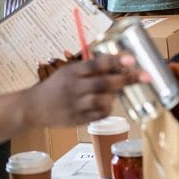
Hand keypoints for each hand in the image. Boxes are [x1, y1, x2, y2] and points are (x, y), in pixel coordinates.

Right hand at [25, 54, 143, 126]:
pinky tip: (104, 104)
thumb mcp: (68, 71)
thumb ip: (89, 69)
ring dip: (114, 96)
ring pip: (104, 100)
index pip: (97, 64)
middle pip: (105, 83)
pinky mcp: (78, 118)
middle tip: (144, 76)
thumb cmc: (55, 86)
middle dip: (126, 79)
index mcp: (73, 71)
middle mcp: (75, 87)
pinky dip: (107, 109)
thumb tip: (117, 64)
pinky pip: (100, 114)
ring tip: (114, 92)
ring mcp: (77, 104)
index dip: (115, 61)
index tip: (131, 59)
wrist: (34, 107)